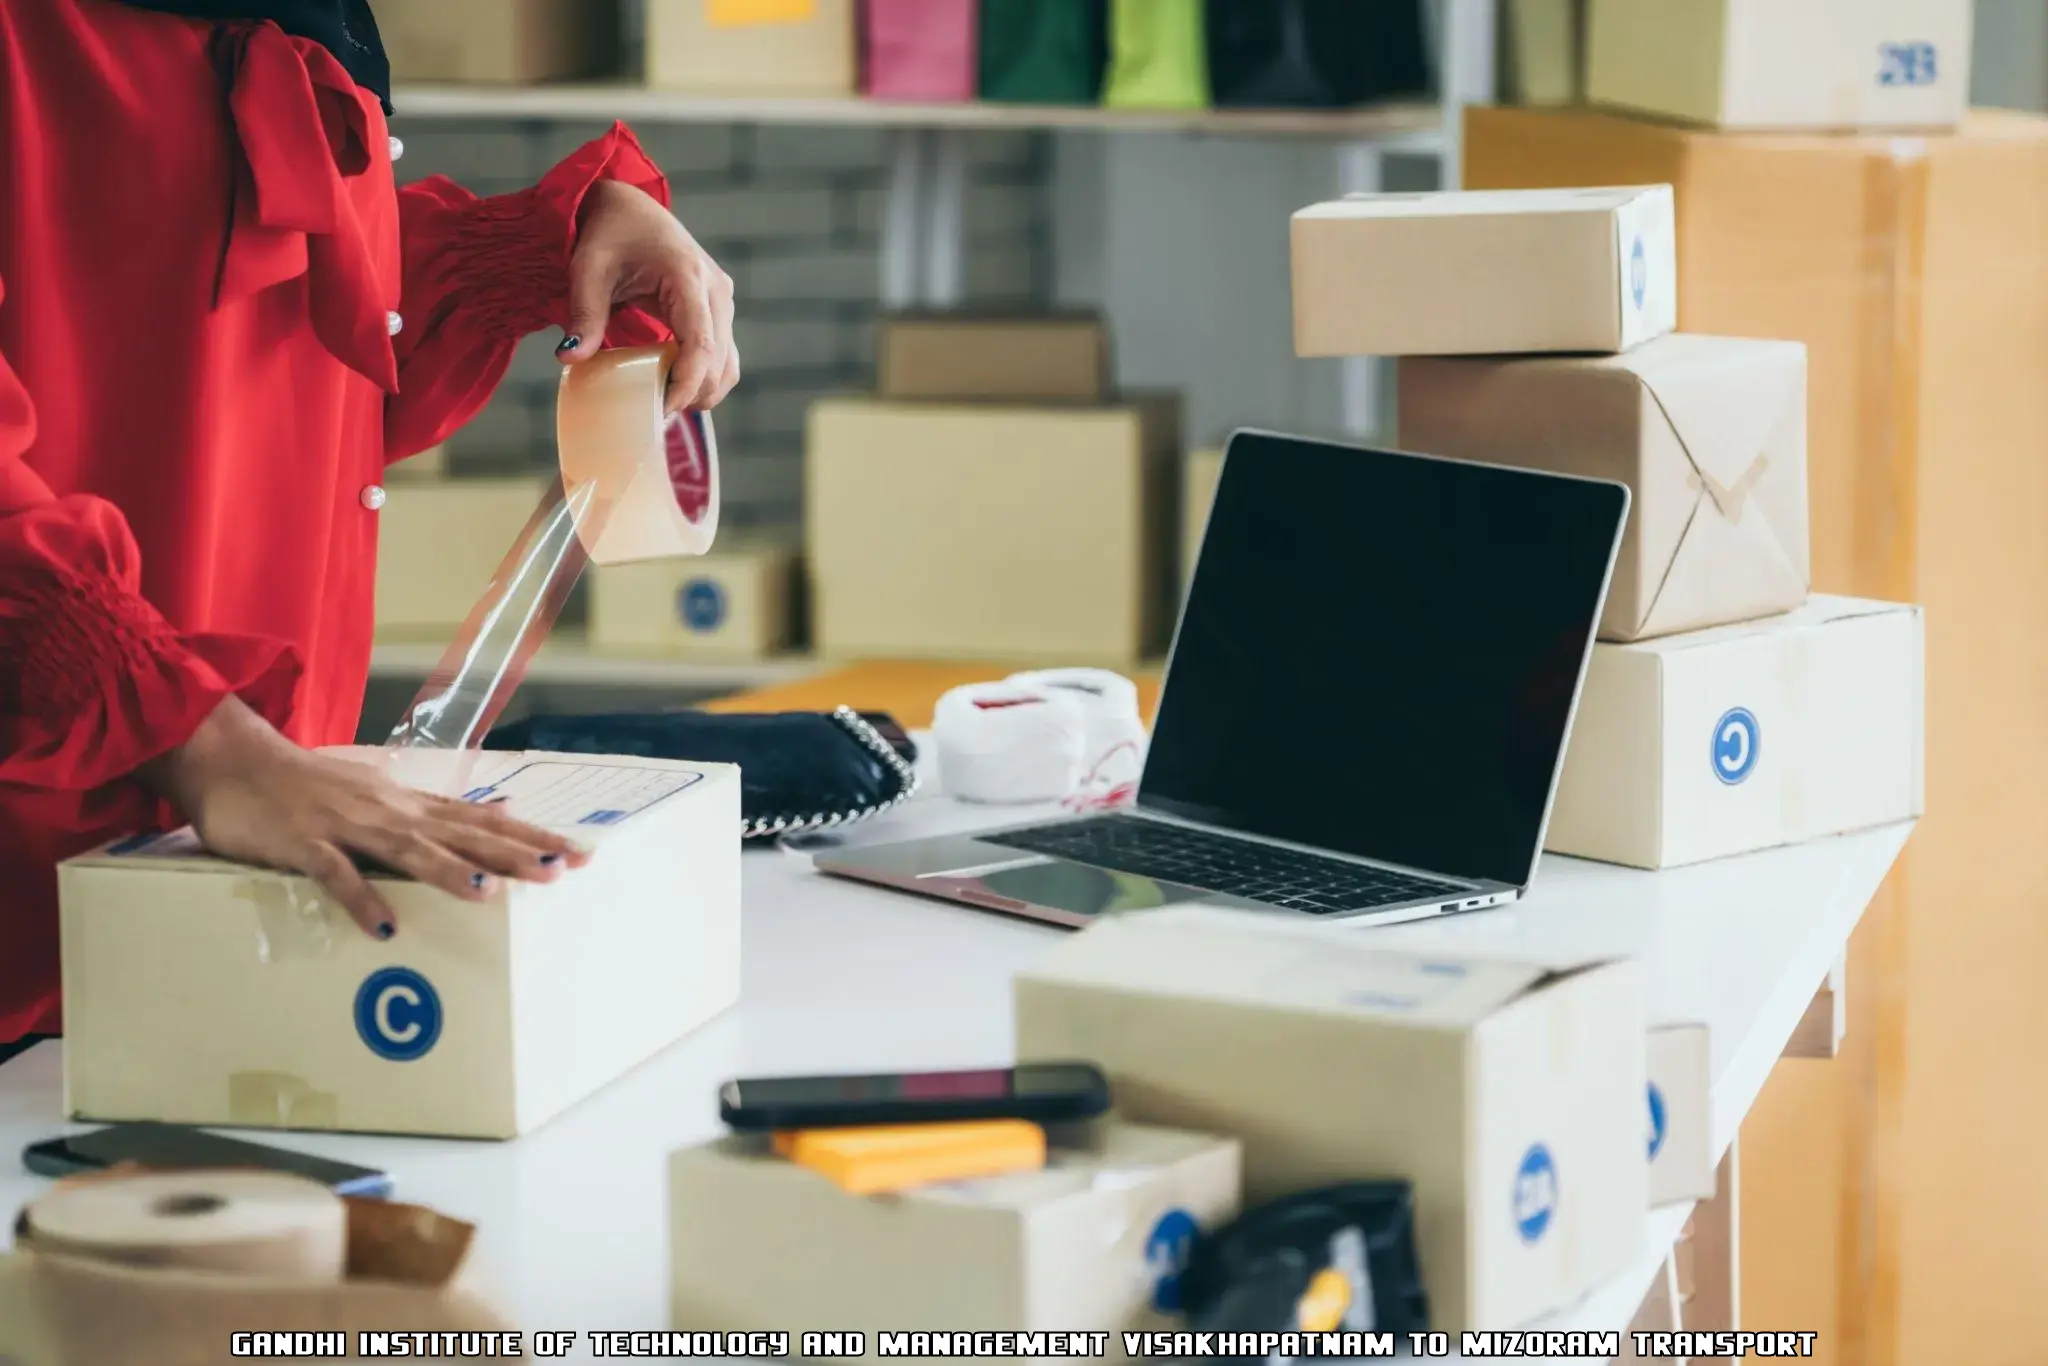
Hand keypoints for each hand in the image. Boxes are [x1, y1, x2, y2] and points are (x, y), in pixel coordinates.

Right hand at [138, 699, 590, 940]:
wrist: (234, 760)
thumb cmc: (308, 785)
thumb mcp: (377, 793)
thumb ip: (426, 811)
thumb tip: (484, 811)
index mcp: (408, 805)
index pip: (483, 820)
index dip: (532, 836)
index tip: (580, 852)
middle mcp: (389, 811)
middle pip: (462, 835)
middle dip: (513, 854)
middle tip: (561, 871)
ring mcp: (347, 825)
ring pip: (408, 850)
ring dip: (449, 872)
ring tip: (490, 894)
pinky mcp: (304, 844)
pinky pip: (336, 875)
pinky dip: (362, 900)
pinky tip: (385, 928)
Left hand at [557, 179, 740, 413]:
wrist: (628, 205)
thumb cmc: (608, 232)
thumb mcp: (588, 269)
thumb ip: (584, 314)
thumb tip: (570, 358)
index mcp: (687, 277)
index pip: (701, 345)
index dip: (686, 384)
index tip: (662, 410)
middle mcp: (715, 290)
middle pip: (720, 361)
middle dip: (693, 395)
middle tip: (655, 416)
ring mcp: (722, 299)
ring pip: (728, 362)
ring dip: (703, 390)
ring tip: (665, 405)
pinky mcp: (717, 307)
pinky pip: (722, 353)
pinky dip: (704, 376)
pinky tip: (673, 386)